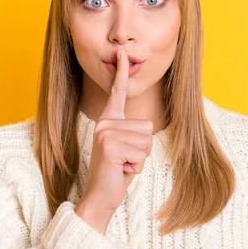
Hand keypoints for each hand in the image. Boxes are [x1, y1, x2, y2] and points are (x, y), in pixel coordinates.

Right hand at [75, 47, 153, 229]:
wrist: (100, 197)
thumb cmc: (116, 172)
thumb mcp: (127, 149)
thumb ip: (132, 135)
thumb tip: (146, 128)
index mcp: (108, 120)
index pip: (117, 92)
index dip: (121, 72)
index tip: (122, 51)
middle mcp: (105, 123)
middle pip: (147, 127)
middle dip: (143, 149)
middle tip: (125, 160)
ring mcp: (106, 133)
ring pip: (146, 141)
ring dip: (140, 159)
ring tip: (122, 165)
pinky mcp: (110, 146)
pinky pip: (141, 154)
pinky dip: (136, 168)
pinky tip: (121, 171)